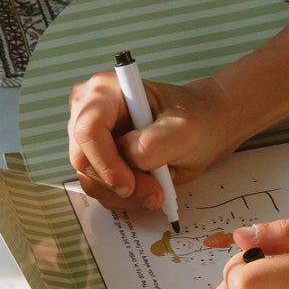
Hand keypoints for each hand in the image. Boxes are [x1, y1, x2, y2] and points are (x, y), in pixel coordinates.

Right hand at [66, 69, 241, 213]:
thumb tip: (128, 158)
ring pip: (91, 180)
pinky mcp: (97, 160)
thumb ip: (153, 144)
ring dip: (125, 194)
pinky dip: (125, 197)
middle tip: (155, 191)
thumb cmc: (195, 119)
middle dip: (119, 183)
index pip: (88, 130)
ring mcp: (91, 138)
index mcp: (105, 91)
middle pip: (84, 159)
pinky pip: (99, 189)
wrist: (204, 127)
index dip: (105, 162)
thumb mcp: (184, 130)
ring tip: (158, 188)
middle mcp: (89, 111)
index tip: (129, 185)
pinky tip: (149, 186)